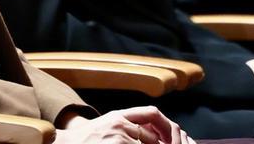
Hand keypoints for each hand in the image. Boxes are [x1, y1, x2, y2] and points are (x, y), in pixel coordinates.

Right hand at [56, 106, 192, 143]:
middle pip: (152, 137)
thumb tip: (147, 134)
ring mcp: (118, 137)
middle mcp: (120, 123)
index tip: (168, 139)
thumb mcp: (105, 125)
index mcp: (119, 115)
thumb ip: (124, 126)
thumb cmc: (84, 139)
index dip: (164, 126)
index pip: (151, 113)